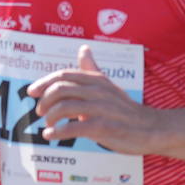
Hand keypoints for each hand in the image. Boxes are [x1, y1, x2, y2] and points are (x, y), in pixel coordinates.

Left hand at [28, 44, 160, 154]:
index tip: (31, 92)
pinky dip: (58, 132)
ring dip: (50, 117)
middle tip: (40, 112)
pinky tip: (50, 136)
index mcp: (96, 79)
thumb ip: (91, 69)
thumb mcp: (108, 85)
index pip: (63, 75)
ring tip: (47, 125)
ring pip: (65, 107)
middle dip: (45, 101)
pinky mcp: (105, 127)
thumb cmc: (125, 108)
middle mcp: (97, 90)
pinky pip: (75, 127)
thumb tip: (83, 48)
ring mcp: (101, 108)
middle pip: (60, 89)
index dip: (44, 82)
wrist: (152, 128)